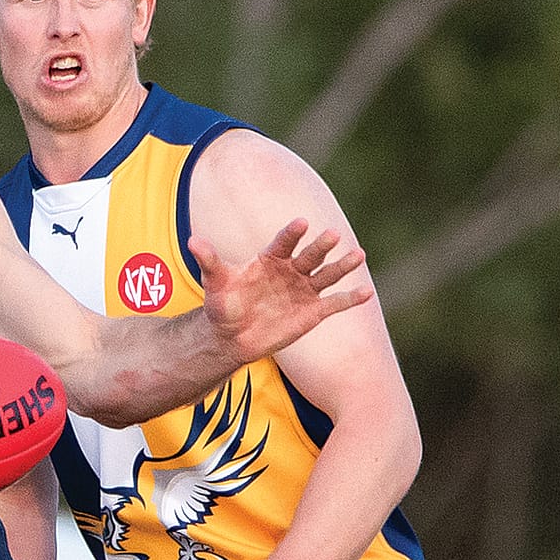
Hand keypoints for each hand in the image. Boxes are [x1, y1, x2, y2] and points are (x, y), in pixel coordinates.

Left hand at [191, 218, 369, 363]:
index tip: (301, 223)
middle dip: (320, 246)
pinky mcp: (313, 311)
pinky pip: (335, 304)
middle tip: (332, 234)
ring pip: (327, 275)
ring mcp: (304, 290)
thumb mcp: (215, 283)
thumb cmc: (224, 304)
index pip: (284, 242)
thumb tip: (192, 241)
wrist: (231, 336)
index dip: (292, 233)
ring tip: (358, 254)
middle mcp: (292, 270)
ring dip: (342, 266)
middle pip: (310, 255)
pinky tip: (367, 293)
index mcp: (271, 258)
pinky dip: (350, 299)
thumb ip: (209, 261)